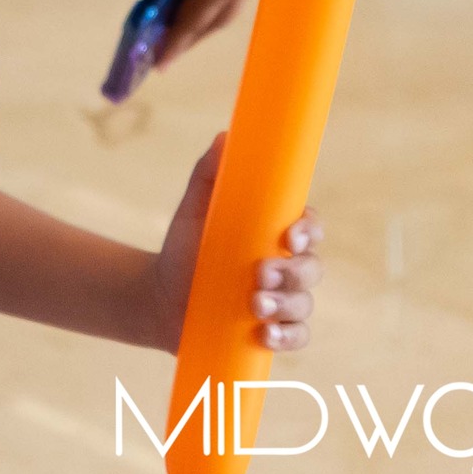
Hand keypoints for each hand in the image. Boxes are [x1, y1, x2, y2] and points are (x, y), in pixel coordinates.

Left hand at [149, 133, 323, 353]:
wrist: (161, 296)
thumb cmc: (184, 246)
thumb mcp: (193, 208)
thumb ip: (209, 173)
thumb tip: (226, 137)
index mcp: (273, 232)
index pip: (309, 226)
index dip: (309, 229)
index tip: (290, 234)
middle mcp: (285, 265)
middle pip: (311, 267)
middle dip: (291, 272)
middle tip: (261, 273)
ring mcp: (282, 300)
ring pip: (305, 302)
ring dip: (286, 304)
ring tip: (255, 304)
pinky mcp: (273, 330)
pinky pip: (297, 336)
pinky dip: (287, 336)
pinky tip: (266, 333)